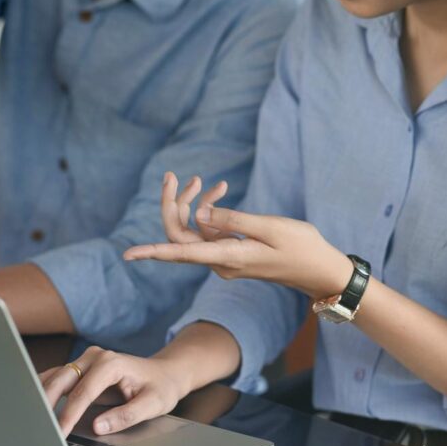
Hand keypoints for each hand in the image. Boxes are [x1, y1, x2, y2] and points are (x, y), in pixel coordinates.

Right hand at [39, 346, 191, 435]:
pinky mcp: (81, 368)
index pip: (83, 392)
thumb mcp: (153, 405)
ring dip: (41, 396)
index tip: (60, 432)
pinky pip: (58, 378)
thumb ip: (125, 416)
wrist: (166, 373)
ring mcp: (86, 360)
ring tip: (31, 417)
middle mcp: (95, 357)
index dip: (69, 414)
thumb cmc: (161, 387)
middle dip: (46, 403)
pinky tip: (37, 406)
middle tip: (37, 426)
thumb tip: (97, 427)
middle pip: (61, 379)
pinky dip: (46, 391)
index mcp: (111, 364)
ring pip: (55, 376)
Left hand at [124, 173, 352, 298]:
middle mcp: (219, 261)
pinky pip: (208, 230)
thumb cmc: (301, 247)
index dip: (152, 251)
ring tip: (204, 180)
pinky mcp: (229, 252)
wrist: (319, 269)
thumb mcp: (270, 227)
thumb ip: (232, 219)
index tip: (127, 255)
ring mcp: (223, 258)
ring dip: (193, 204)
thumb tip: (198, 215)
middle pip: (180, 235)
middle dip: (172, 205)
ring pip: (192, 231)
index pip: (180, 253)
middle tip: (174, 176)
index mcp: (227, 256)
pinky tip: (220, 190)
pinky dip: (209, 209)